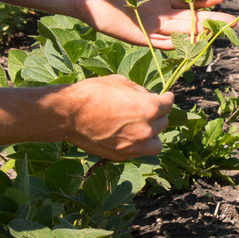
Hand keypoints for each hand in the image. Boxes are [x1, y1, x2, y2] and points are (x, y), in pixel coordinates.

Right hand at [55, 75, 174, 159]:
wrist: (70, 114)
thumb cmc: (93, 93)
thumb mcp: (120, 82)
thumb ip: (138, 91)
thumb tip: (146, 96)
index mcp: (149, 108)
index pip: (168, 104)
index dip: (167, 98)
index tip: (166, 97)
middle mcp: (146, 129)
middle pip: (163, 123)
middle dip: (158, 115)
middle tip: (150, 110)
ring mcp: (135, 145)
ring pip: (156, 144)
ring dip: (153, 135)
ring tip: (144, 128)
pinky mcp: (122, 155)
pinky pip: (140, 152)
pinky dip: (139, 145)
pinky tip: (131, 137)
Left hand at [78, 0, 233, 49]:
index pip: (188, 2)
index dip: (205, 1)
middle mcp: (158, 15)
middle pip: (190, 20)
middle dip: (211, 20)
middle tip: (234, 21)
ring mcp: (149, 28)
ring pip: (180, 33)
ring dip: (199, 33)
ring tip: (219, 30)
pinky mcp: (139, 38)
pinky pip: (161, 44)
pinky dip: (177, 45)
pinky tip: (194, 42)